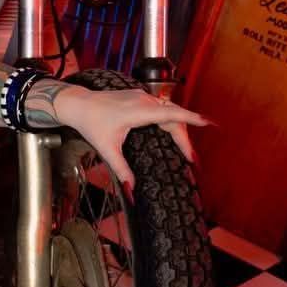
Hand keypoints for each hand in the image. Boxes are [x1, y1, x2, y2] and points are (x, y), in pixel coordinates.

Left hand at [51, 84, 210, 192]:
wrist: (78, 104)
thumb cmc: (91, 124)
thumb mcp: (107, 149)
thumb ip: (122, 170)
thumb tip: (132, 190)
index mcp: (139, 111)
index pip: (171, 115)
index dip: (191, 119)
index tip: (208, 124)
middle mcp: (144, 101)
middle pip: (173, 117)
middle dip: (185, 137)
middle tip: (192, 159)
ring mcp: (142, 96)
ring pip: (169, 111)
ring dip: (179, 127)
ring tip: (186, 149)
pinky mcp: (139, 96)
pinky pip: (161, 107)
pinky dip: (170, 119)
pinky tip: (172, 131)